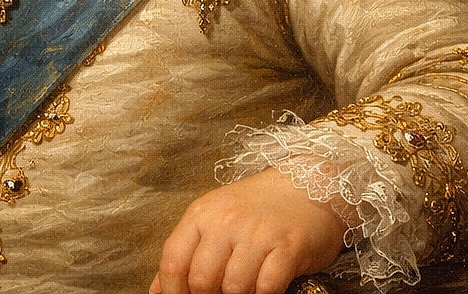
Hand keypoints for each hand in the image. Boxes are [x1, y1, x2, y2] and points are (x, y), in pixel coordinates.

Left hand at [149, 169, 346, 293]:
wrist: (309, 185)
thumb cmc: (258, 208)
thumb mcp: (216, 219)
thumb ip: (187, 252)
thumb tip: (158, 290)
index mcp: (202, 213)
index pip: (173, 261)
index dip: (173, 292)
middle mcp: (226, 220)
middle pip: (201, 280)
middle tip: (221, 293)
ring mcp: (257, 233)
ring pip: (233, 288)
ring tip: (247, 286)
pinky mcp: (287, 247)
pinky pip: (266, 288)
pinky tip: (265, 286)